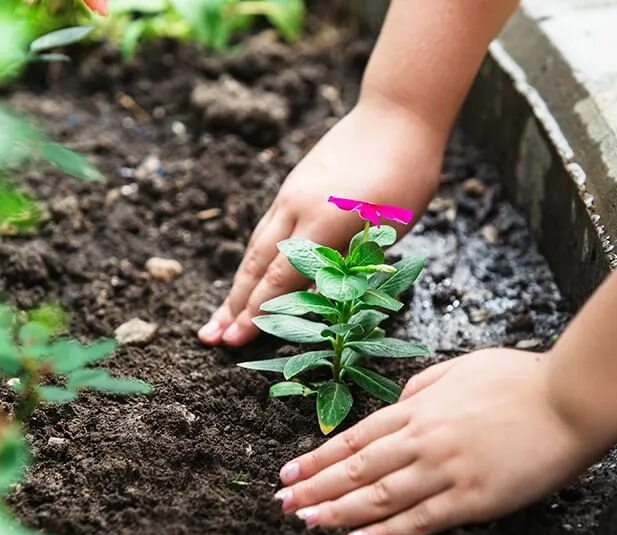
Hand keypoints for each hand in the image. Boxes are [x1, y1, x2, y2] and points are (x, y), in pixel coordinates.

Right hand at [198, 100, 443, 346]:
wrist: (395, 114)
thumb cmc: (406, 174)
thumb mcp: (387, 226)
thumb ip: (352, 258)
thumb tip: (322, 294)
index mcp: (324, 221)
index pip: (282, 277)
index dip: (259, 312)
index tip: (237, 339)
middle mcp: (297, 208)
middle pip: (257, 266)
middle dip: (233, 306)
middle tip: (210, 338)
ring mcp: (290, 195)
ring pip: (256, 248)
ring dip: (236, 287)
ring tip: (218, 317)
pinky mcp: (292, 187)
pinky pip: (265, 231)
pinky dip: (252, 261)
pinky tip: (246, 279)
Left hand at [272, 349, 605, 534]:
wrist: (572, 397)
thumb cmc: (521, 378)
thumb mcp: (462, 367)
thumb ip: (424, 387)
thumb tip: (399, 402)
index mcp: (420, 407)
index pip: (356, 437)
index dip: (319, 457)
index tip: (290, 471)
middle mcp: (424, 439)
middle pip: (358, 469)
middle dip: (316, 487)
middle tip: (284, 503)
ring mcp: (447, 470)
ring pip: (380, 497)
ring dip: (338, 512)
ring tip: (308, 523)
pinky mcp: (474, 498)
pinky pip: (421, 520)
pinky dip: (387, 533)